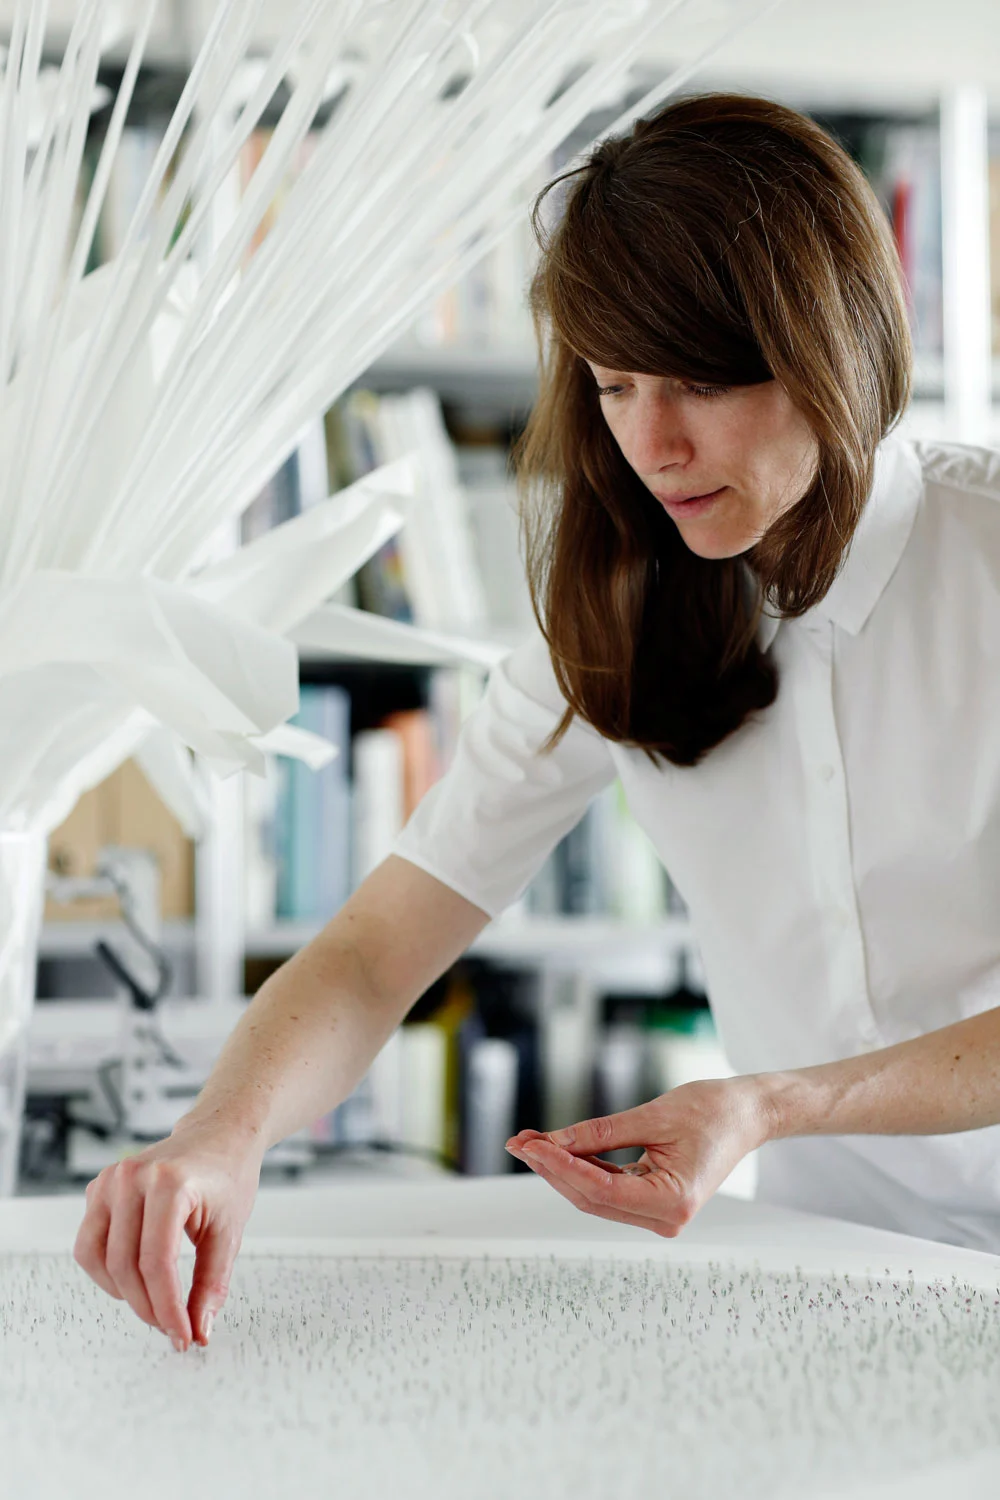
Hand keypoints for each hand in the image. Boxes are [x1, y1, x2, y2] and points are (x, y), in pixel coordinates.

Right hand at [73, 1120, 263, 1352]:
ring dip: (122, 1293)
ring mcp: (109, 1180)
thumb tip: (199, 1330)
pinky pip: (89, 1243)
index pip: (157, 1263)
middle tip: (171, 1328)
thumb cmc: (227, 1175)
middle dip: (147, 1307)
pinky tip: (135, 1279)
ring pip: (97, 1258)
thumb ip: (212, 1284)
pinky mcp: (98, 1187)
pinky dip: (107, 1271)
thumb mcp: (230, 1231)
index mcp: (169, 1183)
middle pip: (125, 1265)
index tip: (182, 1335)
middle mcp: (131, 1177)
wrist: (219, 1134)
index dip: (167, 1308)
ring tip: (154, 1305)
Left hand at [505, 1076, 770, 1236]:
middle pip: (592, 1198)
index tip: (531, 1144)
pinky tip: (556, 1150)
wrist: (746, 1114)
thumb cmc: (713, 1111)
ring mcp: (659, 1213)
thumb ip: (602, 1132)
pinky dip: (581, 1169)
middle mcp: (666, 1218)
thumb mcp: (654, 1115)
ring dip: (561, 1170)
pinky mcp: (652, 1201)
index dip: (561, 1166)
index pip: (601, 1189)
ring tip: (529, 1142)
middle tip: (519, 1141)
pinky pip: (608, 1188)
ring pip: (595, 1196)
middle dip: (552, 1169)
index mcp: (673, 1201)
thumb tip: (555, 1141)